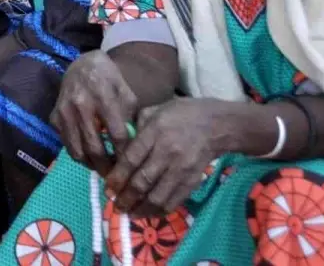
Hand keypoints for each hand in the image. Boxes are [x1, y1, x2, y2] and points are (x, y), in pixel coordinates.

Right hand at [50, 50, 137, 175]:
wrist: (81, 65)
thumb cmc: (110, 81)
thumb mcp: (127, 94)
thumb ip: (131, 120)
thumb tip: (133, 149)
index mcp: (103, 97)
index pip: (117, 135)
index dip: (125, 155)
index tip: (132, 167)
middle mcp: (80, 105)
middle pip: (95, 147)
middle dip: (107, 167)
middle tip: (116, 178)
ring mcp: (64, 112)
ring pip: (77, 151)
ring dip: (91, 165)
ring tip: (102, 168)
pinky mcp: (54, 117)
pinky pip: (66, 144)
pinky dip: (78, 154)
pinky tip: (89, 154)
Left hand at [104, 98, 229, 215]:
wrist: (216, 125)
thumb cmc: (181, 114)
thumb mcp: (154, 111)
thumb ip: (135, 128)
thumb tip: (117, 146)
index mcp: (155, 132)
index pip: (131, 159)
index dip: (117, 177)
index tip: (107, 187)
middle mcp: (168, 153)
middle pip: (142, 181)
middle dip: (125, 197)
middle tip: (114, 204)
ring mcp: (182, 169)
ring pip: (157, 196)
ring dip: (140, 208)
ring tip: (128, 212)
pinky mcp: (193, 181)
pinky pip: (174, 201)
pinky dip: (159, 211)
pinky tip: (147, 212)